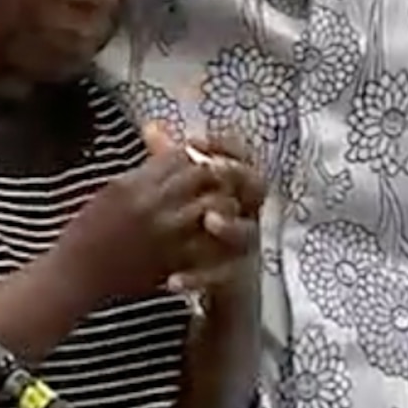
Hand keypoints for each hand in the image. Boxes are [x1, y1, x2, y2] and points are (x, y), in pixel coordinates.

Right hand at [57, 127, 242, 300]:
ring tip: (216, 208)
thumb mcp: (108, 194)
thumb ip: (138, 174)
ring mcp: (166, 233)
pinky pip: (210, 240)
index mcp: (131, 184)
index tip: (193, 165)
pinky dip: (217, 234)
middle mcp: (151, 204)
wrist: (75, 276)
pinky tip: (213, 234)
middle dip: (210, 176)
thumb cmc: (85, 234)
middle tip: (213, 184)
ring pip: (214, 205)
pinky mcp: (175, 260)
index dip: (191, 158)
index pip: (178, 156)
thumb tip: (162, 152)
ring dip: (219, 203)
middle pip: (200, 175)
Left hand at [156, 127, 264, 295]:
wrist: (192, 277)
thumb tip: (150, 126)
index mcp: (236, 186)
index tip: (193, 140)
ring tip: (208, 221)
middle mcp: (249, 212)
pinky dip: (199, 279)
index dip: (224, 145)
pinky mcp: (236, 278)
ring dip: (231, 226)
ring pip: (249, 232)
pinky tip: (173, 281)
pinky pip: (224, 278)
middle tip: (212, 170)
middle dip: (236, 176)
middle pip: (256, 186)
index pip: (242, 155)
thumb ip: (168, 161)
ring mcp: (246, 246)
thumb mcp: (176, 194)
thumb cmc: (188, 226)